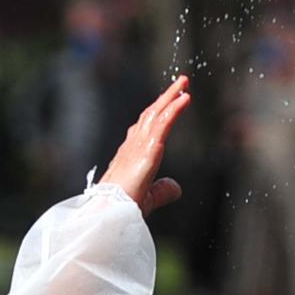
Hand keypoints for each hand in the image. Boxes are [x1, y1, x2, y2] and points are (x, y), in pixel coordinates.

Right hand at [100, 75, 189, 212]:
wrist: (109, 211)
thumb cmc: (120, 209)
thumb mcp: (146, 198)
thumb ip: (161, 191)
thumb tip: (176, 188)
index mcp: (129, 157)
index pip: (143, 130)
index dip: (155, 115)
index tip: (164, 104)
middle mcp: (131, 146)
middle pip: (149, 116)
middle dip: (164, 99)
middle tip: (179, 85)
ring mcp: (138, 145)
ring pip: (156, 114)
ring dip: (170, 97)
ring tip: (184, 83)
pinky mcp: (147, 148)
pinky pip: (163, 123)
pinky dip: (174, 108)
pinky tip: (185, 98)